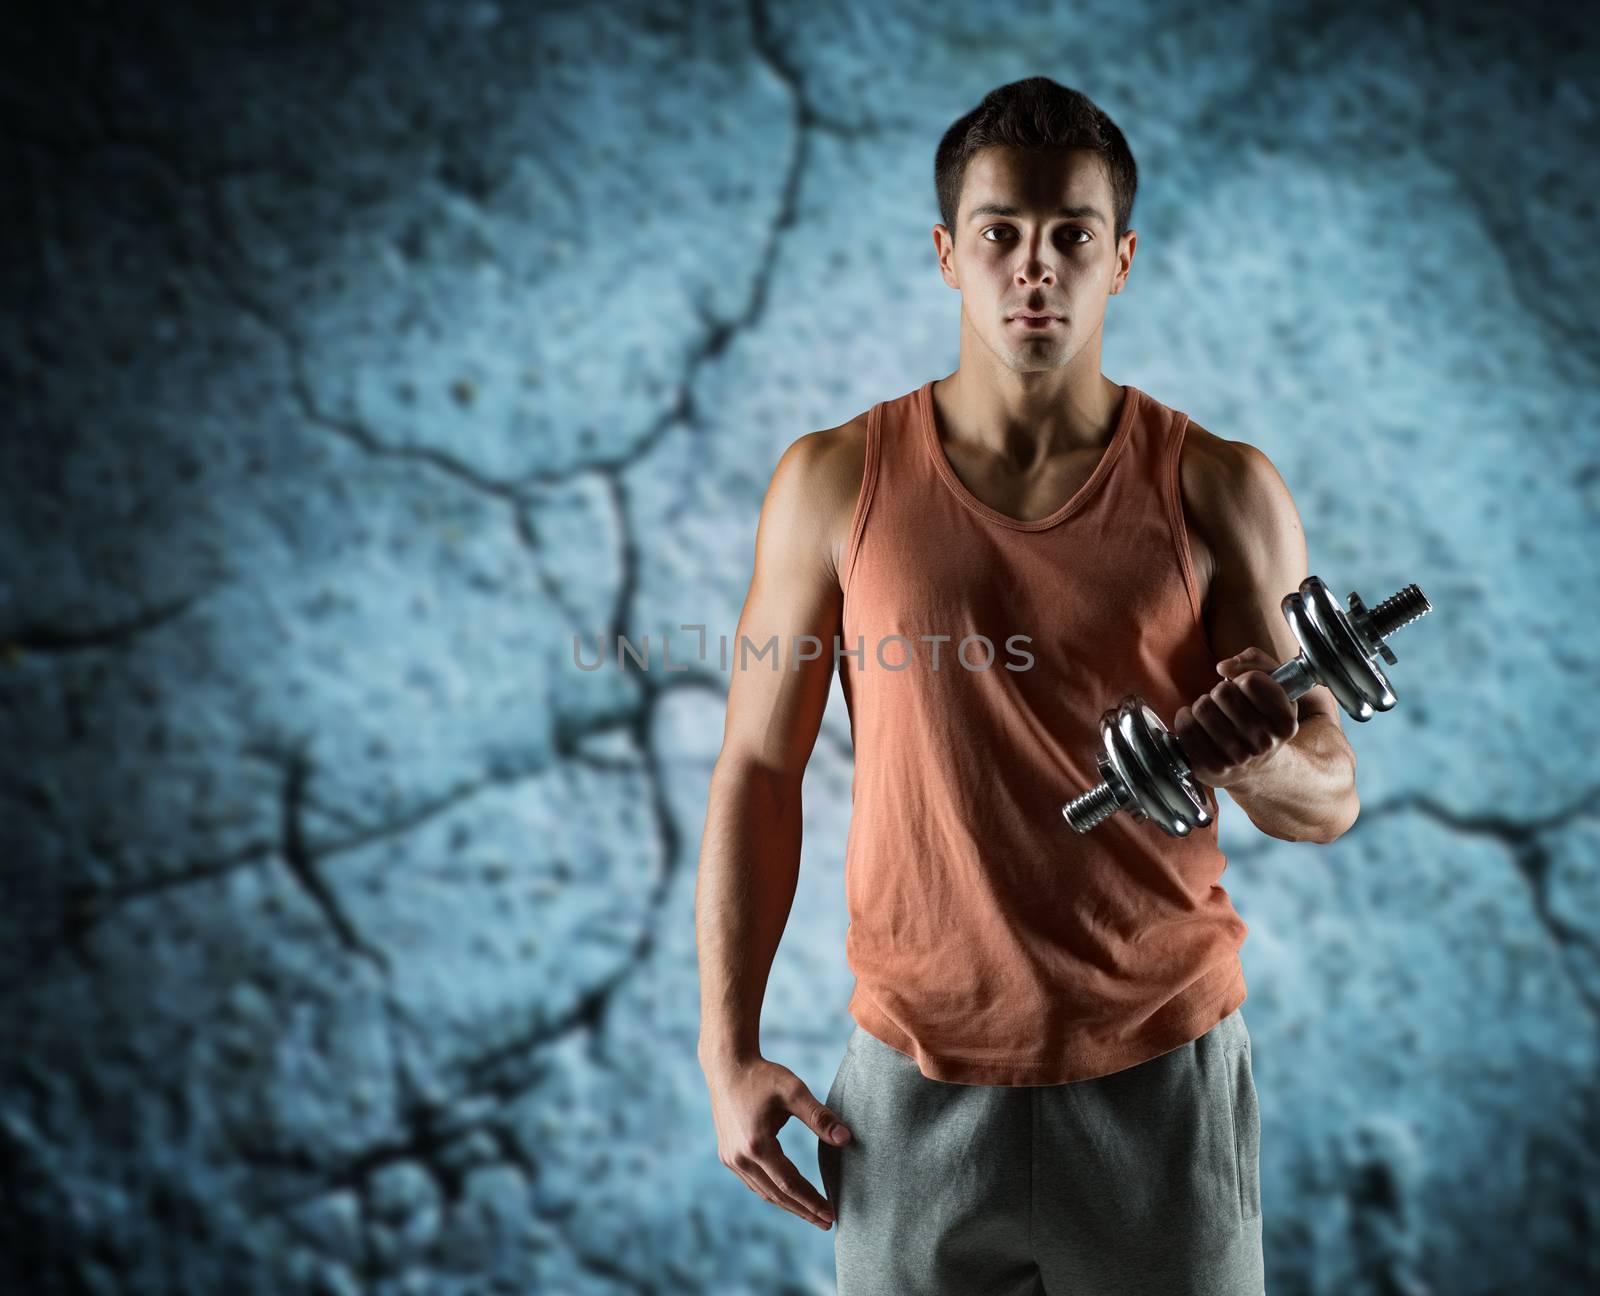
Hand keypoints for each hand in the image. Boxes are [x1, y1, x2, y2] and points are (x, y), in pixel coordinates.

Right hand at [703, 1052, 850, 1229]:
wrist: (728, 1066)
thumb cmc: (763, 1076)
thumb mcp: (794, 1092)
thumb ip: (820, 1117)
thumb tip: (846, 1139)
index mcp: (756, 1145)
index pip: (789, 1184)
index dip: (811, 1200)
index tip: (831, 1214)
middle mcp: (739, 1158)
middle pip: (776, 1194)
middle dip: (803, 1210)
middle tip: (827, 1222)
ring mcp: (730, 1158)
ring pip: (763, 1191)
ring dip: (788, 1204)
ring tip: (811, 1214)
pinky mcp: (727, 1155)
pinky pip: (752, 1182)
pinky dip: (772, 1192)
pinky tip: (787, 1195)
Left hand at [1172, 646, 1298, 788]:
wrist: (1252, 765)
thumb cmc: (1258, 716)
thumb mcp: (1271, 684)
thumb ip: (1254, 660)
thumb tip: (1224, 667)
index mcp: (1285, 722)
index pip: (1252, 680)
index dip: (1242, 680)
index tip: (1245, 691)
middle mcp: (1264, 743)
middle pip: (1223, 692)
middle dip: (1220, 692)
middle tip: (1226, 705)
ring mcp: (1238, 758)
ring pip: (1202, 707)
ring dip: (1202, 705)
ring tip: (1213, 716)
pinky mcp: (1211, 767)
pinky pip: (1186, 728)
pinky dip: (1184, 718)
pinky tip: (1196, 724)